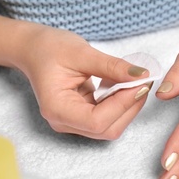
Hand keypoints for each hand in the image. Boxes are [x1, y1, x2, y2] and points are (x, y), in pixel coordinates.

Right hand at [15, 26, 150, 138]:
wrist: (34, 50)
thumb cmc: (50, 49)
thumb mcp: (82, 53)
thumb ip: (112, 66)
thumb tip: (142, 76)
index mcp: (57, 109)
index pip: (97, 121)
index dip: (123, 104)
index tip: (140, 83)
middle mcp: (65, 122)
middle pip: (108, 129)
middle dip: (130, 107)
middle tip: (144, 81)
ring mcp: (74, 123)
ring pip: (111, 127)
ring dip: (129, 106)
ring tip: (134, 81)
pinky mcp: (83, 118)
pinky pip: (109, 118)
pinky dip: (121, 104)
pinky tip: (121, 85)